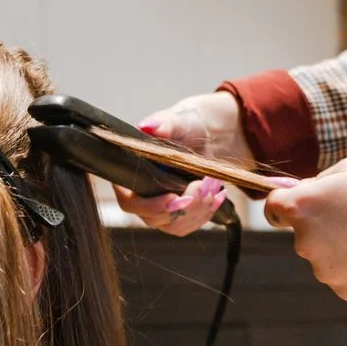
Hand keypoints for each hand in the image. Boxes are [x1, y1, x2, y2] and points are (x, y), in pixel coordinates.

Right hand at [115, 91, 249, 236]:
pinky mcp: (179, 213)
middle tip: (201, 187)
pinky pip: (188, 224)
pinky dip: (205, 213)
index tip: (173, 198)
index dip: (149, 205)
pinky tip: (217, 196)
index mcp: (132, 172)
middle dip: (181, 208)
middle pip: (152, 218)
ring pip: (173, 225)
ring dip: (196, 211)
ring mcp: (160, 206)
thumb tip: (148, 125)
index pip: (128, 201)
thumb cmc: (187, 124)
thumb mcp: (178, 120)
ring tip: (212, 187)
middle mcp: (141, 194)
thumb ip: (162, 123)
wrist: (209, 135)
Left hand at [262, 158, 346, 318]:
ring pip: (324, 256)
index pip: (273, 207)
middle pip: (302, 233)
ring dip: (341, 247)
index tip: (292, 208)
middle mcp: (305, 242)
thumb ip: (321, 182)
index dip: (282, 205)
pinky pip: (343, 276)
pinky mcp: (344, 291)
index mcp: (303, 206)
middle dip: (322, 226)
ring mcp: (324, 270)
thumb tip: (303, 193)